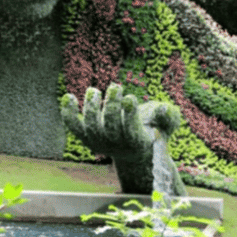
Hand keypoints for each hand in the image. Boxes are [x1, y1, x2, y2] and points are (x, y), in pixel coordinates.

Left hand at [61, 84, 184, 194]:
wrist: (133, 149)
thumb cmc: (153, 129)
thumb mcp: (166, 123)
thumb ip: (168, 115)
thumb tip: (162, 108)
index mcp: (138, 142)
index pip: (131, 131)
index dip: (129, 115)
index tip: (130, 98)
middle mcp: (116, 145)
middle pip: (110, 127)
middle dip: (111, 106)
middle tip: (115, 87)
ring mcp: (99, 141)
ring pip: (91, 127)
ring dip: (91, 107)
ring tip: (94, 90)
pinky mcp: (86, 136)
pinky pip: (74, 126)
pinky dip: (68, 112)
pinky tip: (68, 96)